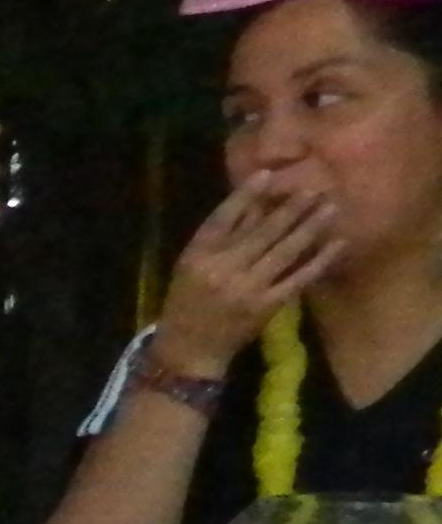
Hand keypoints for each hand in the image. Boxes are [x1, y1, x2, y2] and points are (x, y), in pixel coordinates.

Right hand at [154, 176, 343, 373]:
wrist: (190, 349)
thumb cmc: (187, 301)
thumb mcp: (192, 265)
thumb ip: (222, 236)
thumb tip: (254, 203)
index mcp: (197, 255)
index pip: (223, 218)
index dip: (245, 195)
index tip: (268, 174)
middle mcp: (223, 268)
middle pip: (262, 232)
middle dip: (291, 209)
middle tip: (316, 188)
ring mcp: (247, 288)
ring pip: (284, 251)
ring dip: (310, 228)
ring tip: (330, 208)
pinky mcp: (266, 306)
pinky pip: (298, 279)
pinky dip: (319, 261)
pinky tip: (336, 244)